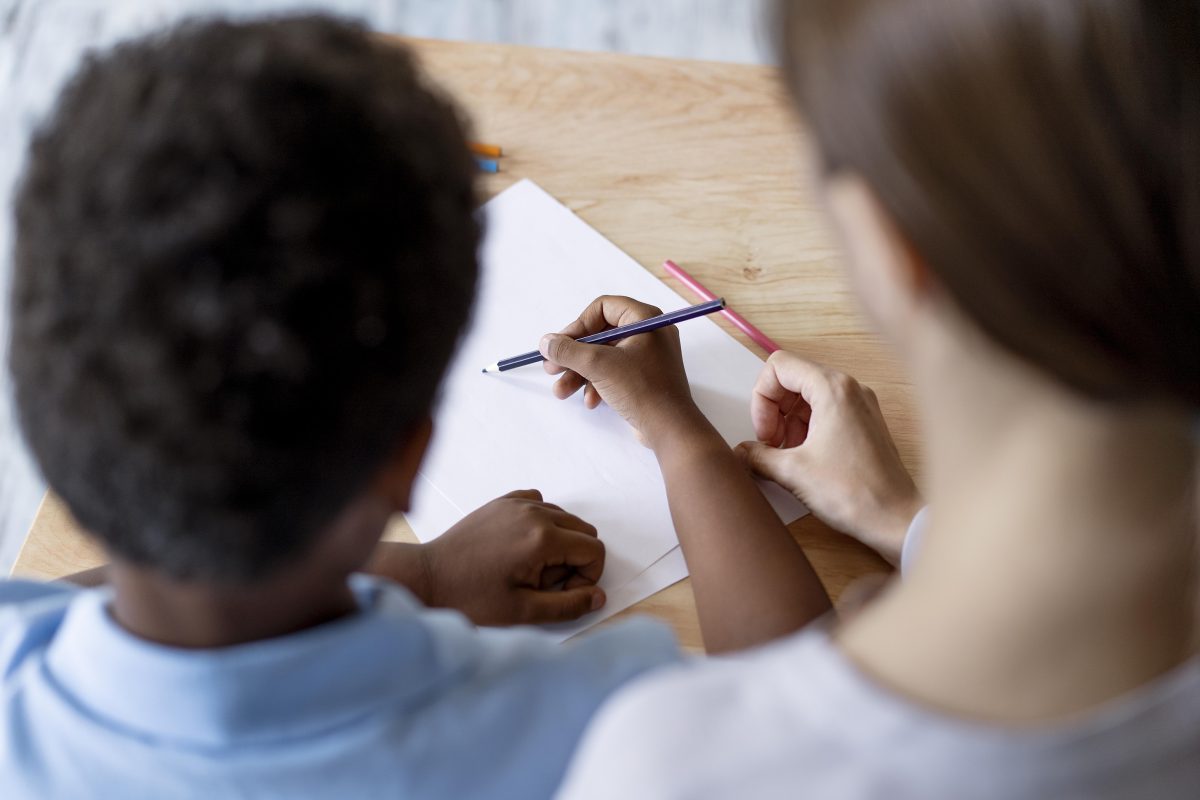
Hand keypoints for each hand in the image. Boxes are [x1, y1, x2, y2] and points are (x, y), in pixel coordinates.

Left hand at [372, 490, 605, 624]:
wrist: (427, 579)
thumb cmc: (471, 599)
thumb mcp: (523, 613)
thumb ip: (568, 605)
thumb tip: (599, 596)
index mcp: (543, 539)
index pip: (594, 550)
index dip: (587, 576)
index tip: (560, 592)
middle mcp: (534, 513)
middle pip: (584, 530)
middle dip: (575, 559)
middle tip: (544, 582)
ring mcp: (517, 503)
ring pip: (564, 517)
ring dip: (559, 543)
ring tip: (529, 567)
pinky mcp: (502, 502)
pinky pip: (539, 503)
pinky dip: (541, 523)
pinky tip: (521, 545)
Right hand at [538, 295, 706, 447]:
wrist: (671, 429)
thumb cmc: (641, 389)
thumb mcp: (598, 365)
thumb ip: (568, 351)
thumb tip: (545, 342)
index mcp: (645, 319)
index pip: (603, 308)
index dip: (578, 325)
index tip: (561, 344)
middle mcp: (648, 334)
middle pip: (600, 335)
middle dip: (573, 355)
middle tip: (551, 368)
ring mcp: (647, 357)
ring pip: (604, 357)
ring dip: (580, 374)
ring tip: (561, 391)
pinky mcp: (644, 379)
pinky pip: (614, 374)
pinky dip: (598, 385)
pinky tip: (590, 401)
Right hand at [735, 351, 921, 565]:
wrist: (897, 520)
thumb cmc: (856, 493)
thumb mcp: (792, 472)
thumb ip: (757, 456)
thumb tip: (741, 452)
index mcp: (833, 389)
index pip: (779, 366)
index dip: (761, 398)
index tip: (763, 431)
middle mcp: (850, 389)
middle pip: (793, 379)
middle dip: (773, 410)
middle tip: (770, 444)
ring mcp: (860, 406)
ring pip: (808, 396)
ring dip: (788, 421)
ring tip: (785, 455)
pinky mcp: (864, 424)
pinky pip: (825, 411)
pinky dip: (806, 428)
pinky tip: (803, 458)